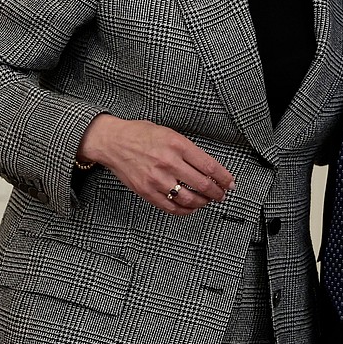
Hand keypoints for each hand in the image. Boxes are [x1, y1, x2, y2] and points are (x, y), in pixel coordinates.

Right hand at [78, 114, 234, 215]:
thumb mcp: (169, 133)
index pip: (209, 166)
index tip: (230, 183)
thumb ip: (188, 150)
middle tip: (221, 194)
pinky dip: (185, 211)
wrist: (112, 142)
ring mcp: (157, 179)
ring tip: (206, 201)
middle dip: (217, 193)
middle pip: (202, 185)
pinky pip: (171, 207)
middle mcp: (168, 162)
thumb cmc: (140, 134)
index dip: (224, 178)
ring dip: (202, 203)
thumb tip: (208, 167)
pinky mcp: (147, 191)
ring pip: (189, 199)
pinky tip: (190, 208)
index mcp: (177, 145)